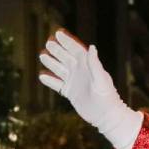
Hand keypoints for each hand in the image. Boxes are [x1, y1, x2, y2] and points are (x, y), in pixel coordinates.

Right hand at [38, 30, 141, 148]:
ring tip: (42, 55)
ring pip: (59, 70)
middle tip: (48, 43)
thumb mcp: (101, 79)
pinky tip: (41, 76)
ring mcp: (74, 82)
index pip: (75, 50)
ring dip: (51, 63)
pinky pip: (57, 85)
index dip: (67, 41)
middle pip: (65, 58)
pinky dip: (50, 81)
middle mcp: (80, 72)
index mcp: (87, 66)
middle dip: (57, 50)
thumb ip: (94, 64)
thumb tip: (92, 47)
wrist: (105, 115)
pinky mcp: (70, 93)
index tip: (57, 33)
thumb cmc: (107, 96)